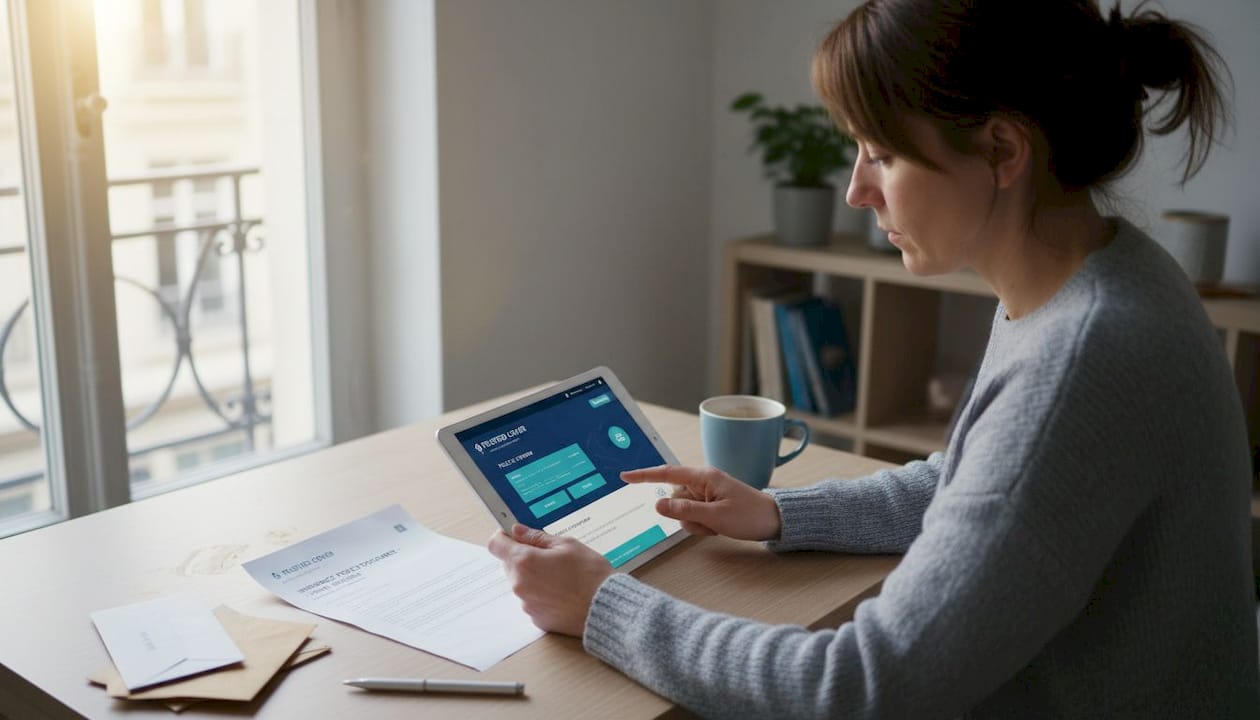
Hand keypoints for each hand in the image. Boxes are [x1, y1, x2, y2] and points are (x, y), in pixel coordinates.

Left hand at [487, 523, 613, 636]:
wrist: (607, 609)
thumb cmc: (590, 574)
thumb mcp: (567, 545)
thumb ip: (537, 537)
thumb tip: (517, 530)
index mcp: (524, 562)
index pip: (495, 544)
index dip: (504, 536)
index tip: (514, 534)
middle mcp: (519, 585)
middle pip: (509, 564)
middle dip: (523, 557)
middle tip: (549, 556)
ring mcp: (526, 604)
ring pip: (521, 582)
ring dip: (533, 577)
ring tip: (560, 576)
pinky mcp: (536, 618)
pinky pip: (531, 600)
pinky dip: (542, 594)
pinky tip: (562, 592)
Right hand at [621, 465, 781, 540]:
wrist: (774, 521)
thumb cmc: (749, 515)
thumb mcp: (715, 516)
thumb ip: (684, 510)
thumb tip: (657, 505)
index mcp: (703, 477)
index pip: (667, 474)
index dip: (644, 475)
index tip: (625, 476)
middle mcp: (702, 482)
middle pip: (674, 499)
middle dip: (685, 515)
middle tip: (709, 523)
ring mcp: (706, 494)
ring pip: (683, 511)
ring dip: (696, 523)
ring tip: (717, 525)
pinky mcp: (710, 504)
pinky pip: (693, 516)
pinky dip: (702, 526)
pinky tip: (719, 527)